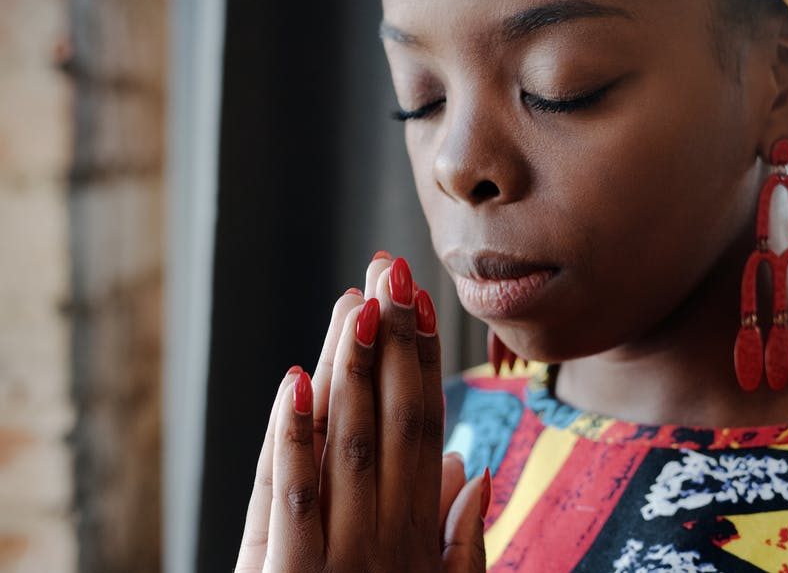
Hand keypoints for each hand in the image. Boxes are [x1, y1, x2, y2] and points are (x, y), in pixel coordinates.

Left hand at [234, 255, 489, 571]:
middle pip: (390, 417)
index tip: (421, 301)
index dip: (424, 359)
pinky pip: (287, 497)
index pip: (425, 424)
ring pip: (344, 441)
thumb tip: (472, 465)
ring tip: (356, 302)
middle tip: (390, 269)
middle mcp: (384, 532)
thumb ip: (459, 536)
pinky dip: (290, 437)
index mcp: (419, 532)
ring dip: (348, 367)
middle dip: (391, 340)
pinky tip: (293, 381)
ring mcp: (335, 553)